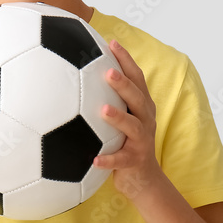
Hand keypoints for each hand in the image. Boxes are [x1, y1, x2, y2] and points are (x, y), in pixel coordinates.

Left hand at [92, 39, 160, 195]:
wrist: (142, 179)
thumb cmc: (125, 142)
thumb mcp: (121, 117)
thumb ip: (106, 97)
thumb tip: (77, 73)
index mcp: (141, 107)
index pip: (136, 78)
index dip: (126, 60)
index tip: (111, 43)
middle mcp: (145, 120)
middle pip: (137, 98)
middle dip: (124, 84)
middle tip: (108, 73)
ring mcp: (141, 141)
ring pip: (133, 127)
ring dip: (119, 118)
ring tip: (103, 110)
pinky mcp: (134, 162)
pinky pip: (120, 161)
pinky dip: (108, 160)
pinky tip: (94, 159)